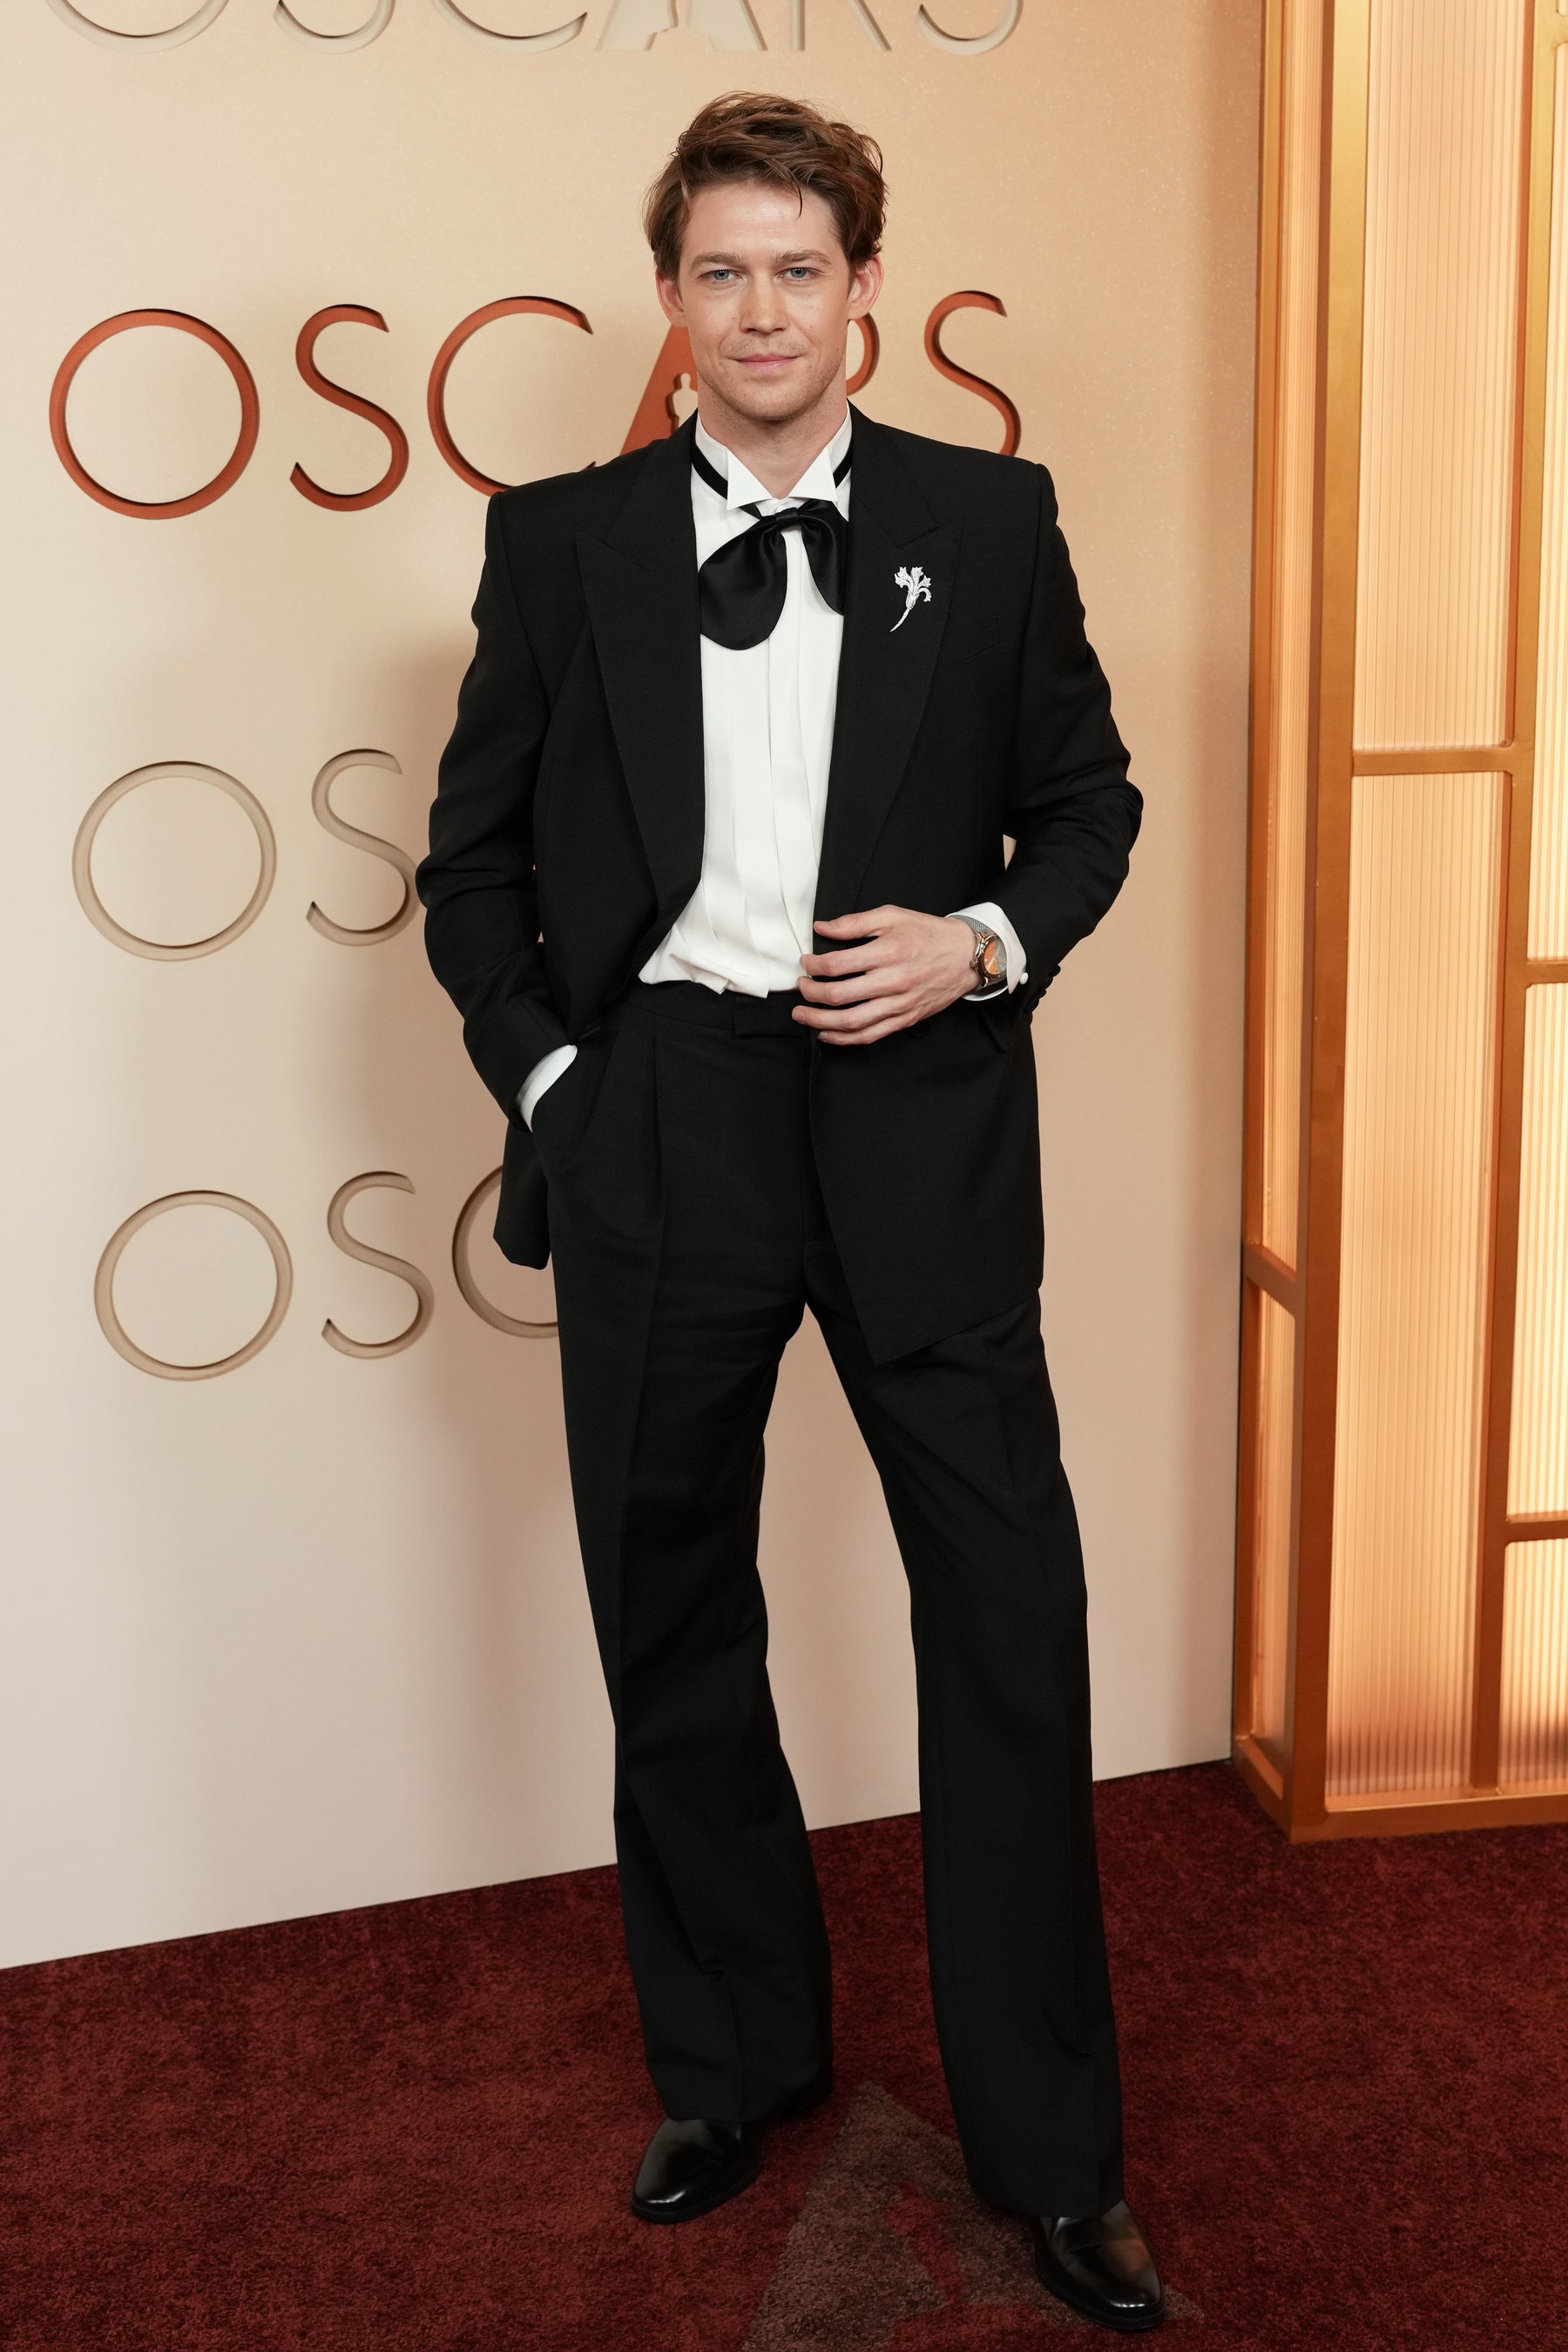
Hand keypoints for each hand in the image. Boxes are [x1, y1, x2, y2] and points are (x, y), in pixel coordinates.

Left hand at [793, 906, 977, 1044]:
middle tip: (800, 988)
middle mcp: (893, 981)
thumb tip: (822, 928)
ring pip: (851, 1022)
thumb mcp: (892, 916)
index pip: (837, 965)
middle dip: (811, 994)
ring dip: (820, 1021)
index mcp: (888, 952)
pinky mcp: (905, 1019)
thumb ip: (854, 923)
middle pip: (839, 996)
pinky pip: (870, 1035)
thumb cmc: (928, 934)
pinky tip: (827, 1034)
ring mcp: (899, 1004)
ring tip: (802, 1015)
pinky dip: (844, 1038)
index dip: (813, 966)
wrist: (966, 956)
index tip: (805, 963)